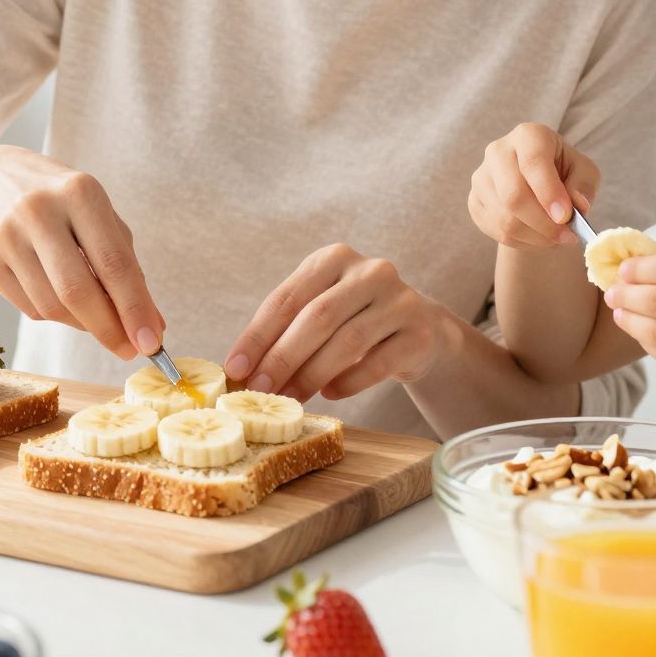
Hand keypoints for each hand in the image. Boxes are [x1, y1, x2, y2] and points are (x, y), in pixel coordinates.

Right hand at [0, 146, 163, 361]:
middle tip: (129, 350)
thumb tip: (151, 325)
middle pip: (77, 290)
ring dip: (82, 325)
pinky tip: (62, 302)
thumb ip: (127, 266)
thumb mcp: (99, 216)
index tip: (152, 342)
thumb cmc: (61, 202)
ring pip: (51, 306)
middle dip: (108, 328)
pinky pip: (28, 308)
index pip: (113, 263)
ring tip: (96, 320)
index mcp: (80, 192)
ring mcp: (6, 235)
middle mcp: (39, 211)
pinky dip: (55, 316)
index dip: (135, 308)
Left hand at [224, 244, 448, 403]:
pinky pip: (378, 363)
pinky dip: (349, 382)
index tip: (235, 368)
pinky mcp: (419, 333)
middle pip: (317, 317)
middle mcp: (370, 271)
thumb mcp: (322, 310)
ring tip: (291, 397)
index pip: (287, 297)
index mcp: (334, 258)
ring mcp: (400, 300)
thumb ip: (286, 329)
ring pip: (347, 341)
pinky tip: (330, 394)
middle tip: (260, 389)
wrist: (420, 329)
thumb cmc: (356, 320)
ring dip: (312, 375)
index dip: (257, 335)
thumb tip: (242, 369)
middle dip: (283, 357)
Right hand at [467, 123, 599, 248]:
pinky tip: (537, 237)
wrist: (536, 184)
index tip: (565, 217)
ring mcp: (481, 177)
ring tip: (556, 238)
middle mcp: (498, 151)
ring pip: (504, 219)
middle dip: (543, 223)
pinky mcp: (474, 201)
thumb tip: (577, 204)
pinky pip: (496, 230)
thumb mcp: (583, 171)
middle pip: (513, 195)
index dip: (549, 192)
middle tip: (567, 237)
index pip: (533, 162)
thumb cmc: (563, 172)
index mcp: (528, 136)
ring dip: (536, 237)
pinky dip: (522, 242)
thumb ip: (584, 184)